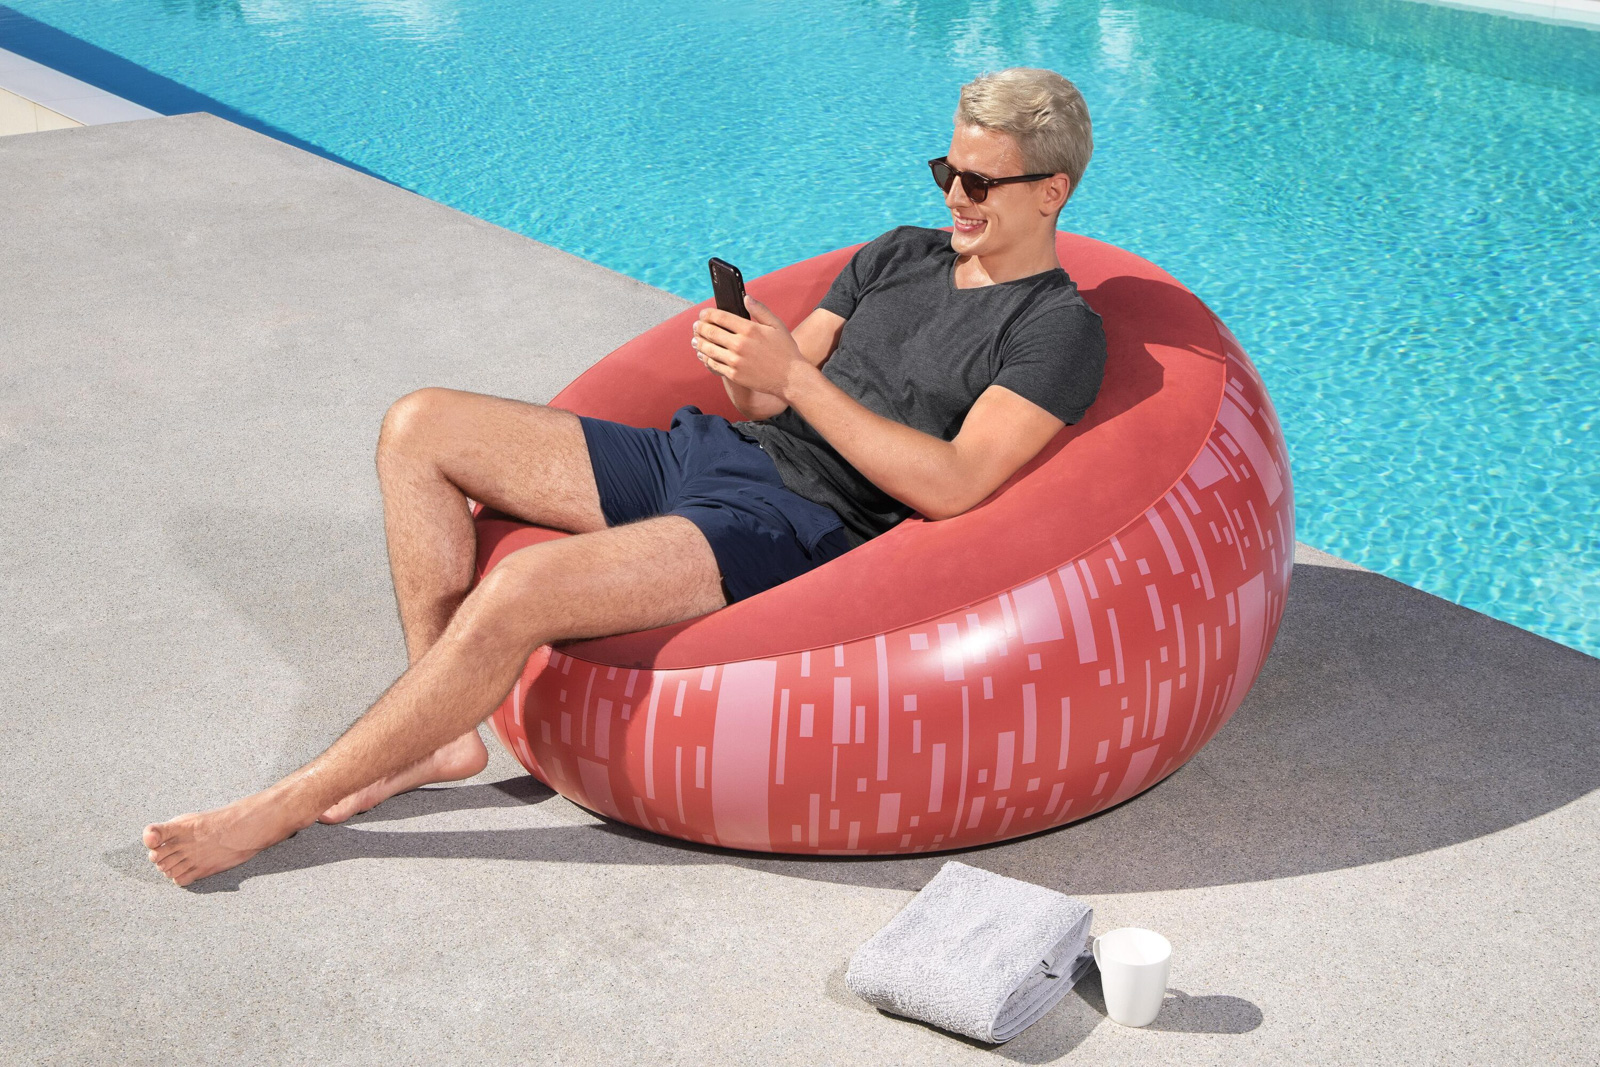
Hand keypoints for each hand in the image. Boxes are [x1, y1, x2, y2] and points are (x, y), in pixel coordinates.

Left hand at [691, 296, 806, 399]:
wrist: (790, 378)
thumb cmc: (785, 350)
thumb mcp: (776, 325)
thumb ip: (760, 309)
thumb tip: (745, 297)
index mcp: (749, 329)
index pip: (720, 317)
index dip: (707, 314)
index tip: (703, 313)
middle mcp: (740, 344)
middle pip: (710, 332)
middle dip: (700, 327)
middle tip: (696, 326)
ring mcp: (736, 361)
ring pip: (708, 349)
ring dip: (699, 343)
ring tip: (695, 340)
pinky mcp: (734, 375)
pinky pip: (714, 365)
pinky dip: (706, 359)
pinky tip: (704, 355)